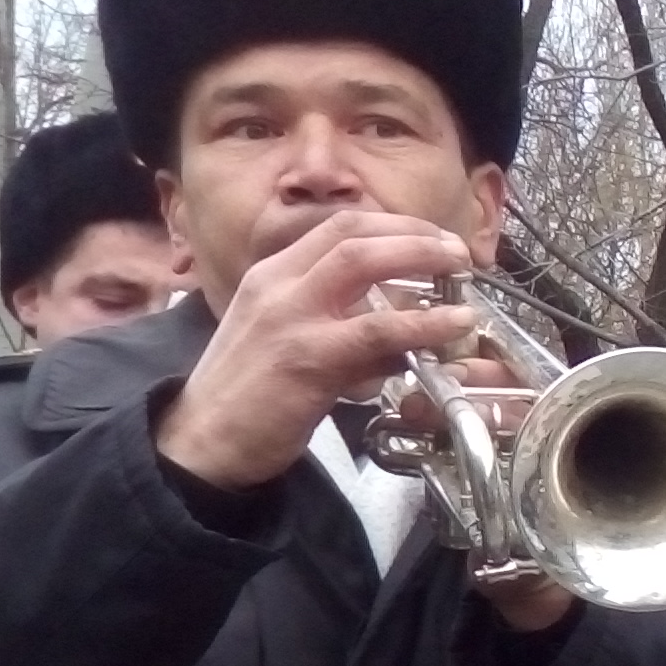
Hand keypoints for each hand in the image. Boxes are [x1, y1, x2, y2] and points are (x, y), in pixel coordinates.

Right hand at [155, 210, 485, 490]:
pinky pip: (376, 330)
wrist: (203, 441)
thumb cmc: (249, 396)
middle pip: (351, 232)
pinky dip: (423, 323)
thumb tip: (402, 334)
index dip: (390, 224)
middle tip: (455, 247)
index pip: (334, 227)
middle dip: (412, 231)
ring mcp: (290, 316)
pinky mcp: (307, 357)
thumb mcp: (290, 343)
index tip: (429, 235)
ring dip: (420, 257)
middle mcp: (277, 284)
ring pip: (362, 263)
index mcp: (271, 275)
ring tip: (462, 268)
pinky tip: (454, 324)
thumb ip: (341, 328)